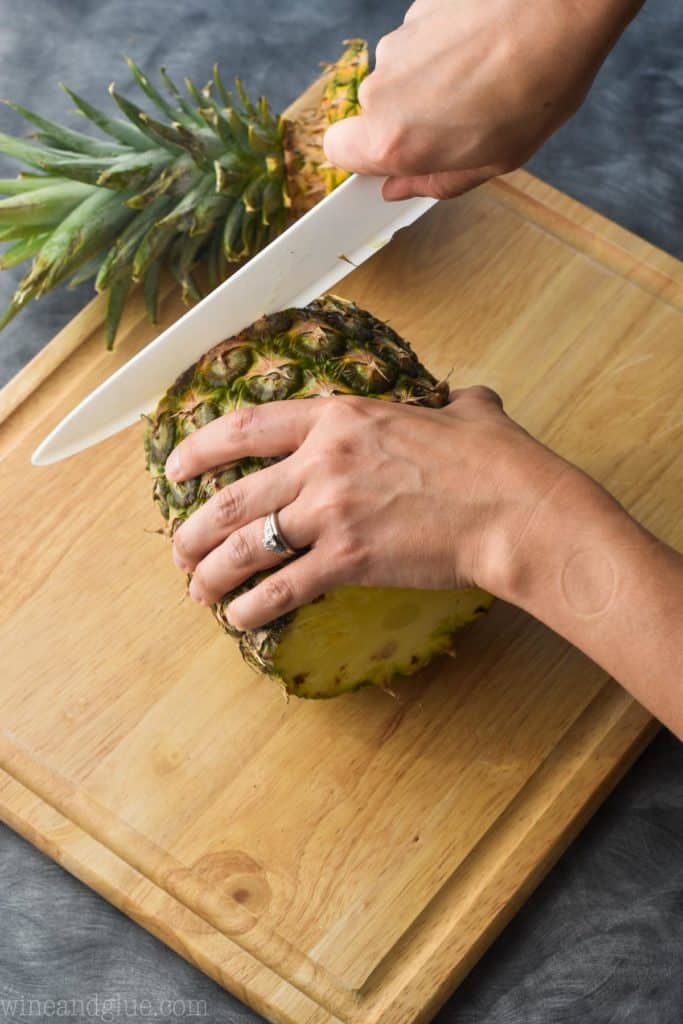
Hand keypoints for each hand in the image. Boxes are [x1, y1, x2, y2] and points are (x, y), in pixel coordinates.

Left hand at [164, 387, 569, 629]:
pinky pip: (281, 587)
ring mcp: (330, 512)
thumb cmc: (497, 462)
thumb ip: (452, 404)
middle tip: (180, 550)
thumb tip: (466, 400)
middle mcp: (321, 463)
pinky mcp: (347, 560)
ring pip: (245, 546)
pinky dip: (253, 607)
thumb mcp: (468, 412)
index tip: (175, 467)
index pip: (247, 428)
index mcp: (340, 419)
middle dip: (194, 530)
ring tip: (197, 591)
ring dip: (211, 573)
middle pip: (232, 498)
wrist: (517, 511)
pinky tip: (239, 619)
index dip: (201, 449)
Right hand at [324, 0, 642, 199]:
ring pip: (398, 76)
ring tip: (482, 83)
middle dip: (407, 121)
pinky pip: (419, 43)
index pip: (338, 152)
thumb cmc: (537, 88)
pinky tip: (484, 52)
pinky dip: (443, 51)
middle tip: (460, 124)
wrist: (561, 8)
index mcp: (393, 138)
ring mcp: (398, 43)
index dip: (364, 158)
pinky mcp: (417, 10)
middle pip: (372, 113)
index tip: (395, 161)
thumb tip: (400, 188)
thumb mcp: (492, 162)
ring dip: (429, 85)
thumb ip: (435, 181)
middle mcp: (382, 88)